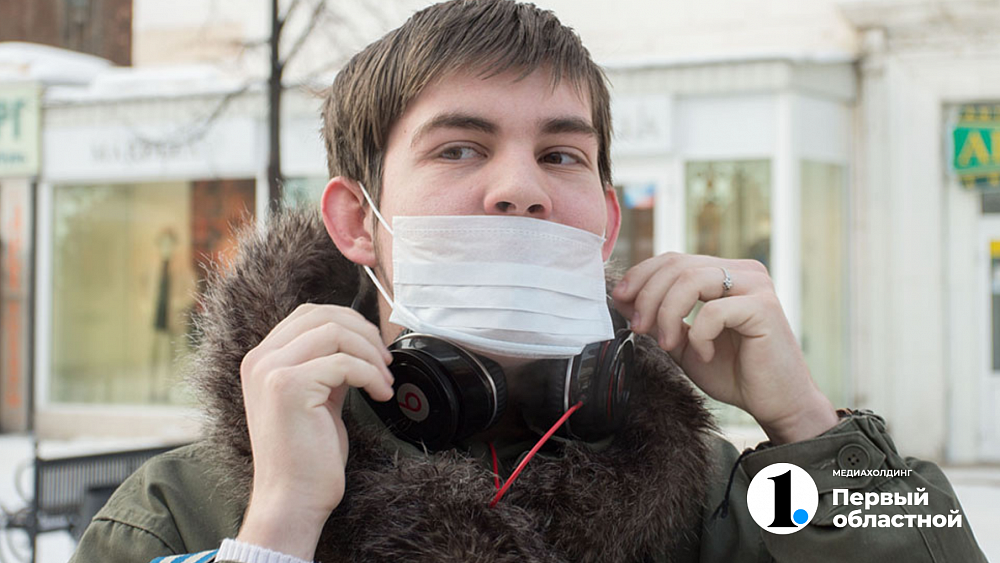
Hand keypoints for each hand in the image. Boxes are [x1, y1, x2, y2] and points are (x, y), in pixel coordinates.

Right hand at [237, 303, 393, 559]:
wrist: (292, 499)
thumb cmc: (306, 457)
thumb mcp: (315, 398)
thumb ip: (325, 367)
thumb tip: (357, 343)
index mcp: (262, 359)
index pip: (309, 314)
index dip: (349, 322)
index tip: (374, 347)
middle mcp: (260, 359)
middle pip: (323, 315)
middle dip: (364, 332)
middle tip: (386, 360)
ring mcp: (271, 370)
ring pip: (336, 333)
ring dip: (371, 354)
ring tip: (385, 381)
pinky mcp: (289, 387)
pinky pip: (345, 363)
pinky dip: (371, 375)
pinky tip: (380, 395)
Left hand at [611, 253, 837, 443]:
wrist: (774, 403)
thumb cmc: (734, 373)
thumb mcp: (684, 342)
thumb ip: (658, 319)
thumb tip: (621, 297)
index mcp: (725, 273)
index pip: (673, 259)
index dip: (641, 275)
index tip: (619, 299)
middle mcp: (743, 272)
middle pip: (678, 265)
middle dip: (648, 295)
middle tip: (637, 326)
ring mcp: (756, 286)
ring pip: (691, 279)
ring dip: (667, 313)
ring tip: (666, 343)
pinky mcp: (764, 308)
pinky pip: (714, 310)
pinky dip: (699, 335)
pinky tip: (704, 353)